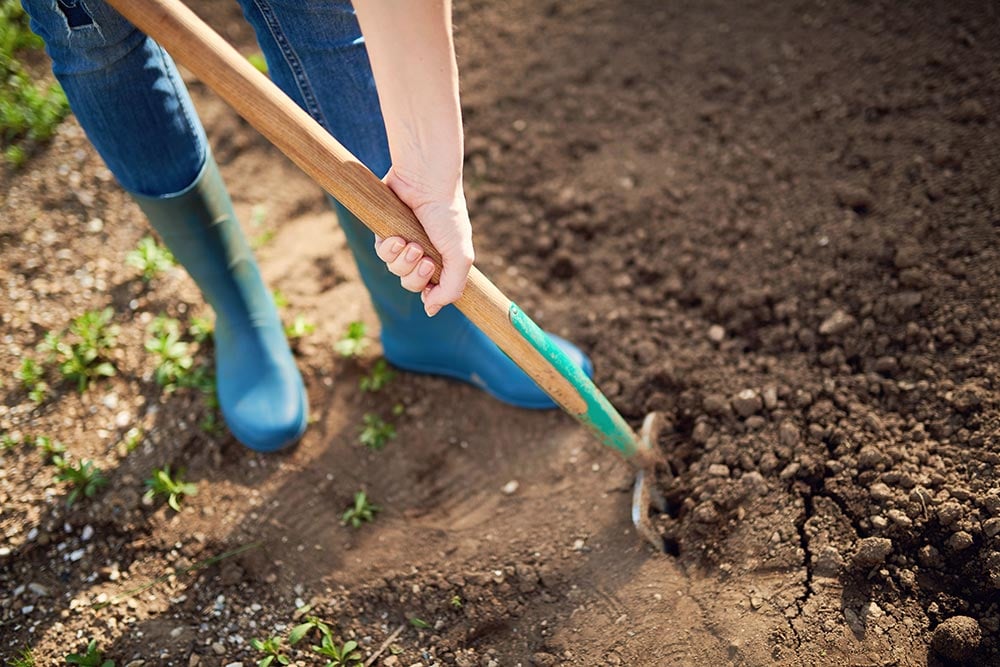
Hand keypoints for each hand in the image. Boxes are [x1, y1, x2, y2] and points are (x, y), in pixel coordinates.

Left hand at [374, 165, 473, 316]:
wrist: (426, 182)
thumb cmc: (447, 216)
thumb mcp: (460, 256)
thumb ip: (452, 288)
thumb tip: (431, 311)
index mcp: (443, 259)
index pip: (432, 290)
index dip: (429, 294)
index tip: (431, 289)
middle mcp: (424, 253)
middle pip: (411, 284)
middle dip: (415, 276)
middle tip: (425, 260)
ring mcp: (404, 242)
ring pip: (394, 270)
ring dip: (402, 261)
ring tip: (411, 244)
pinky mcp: (386, 231)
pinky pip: (382, 253)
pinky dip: (388, 249)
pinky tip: (396, 238)